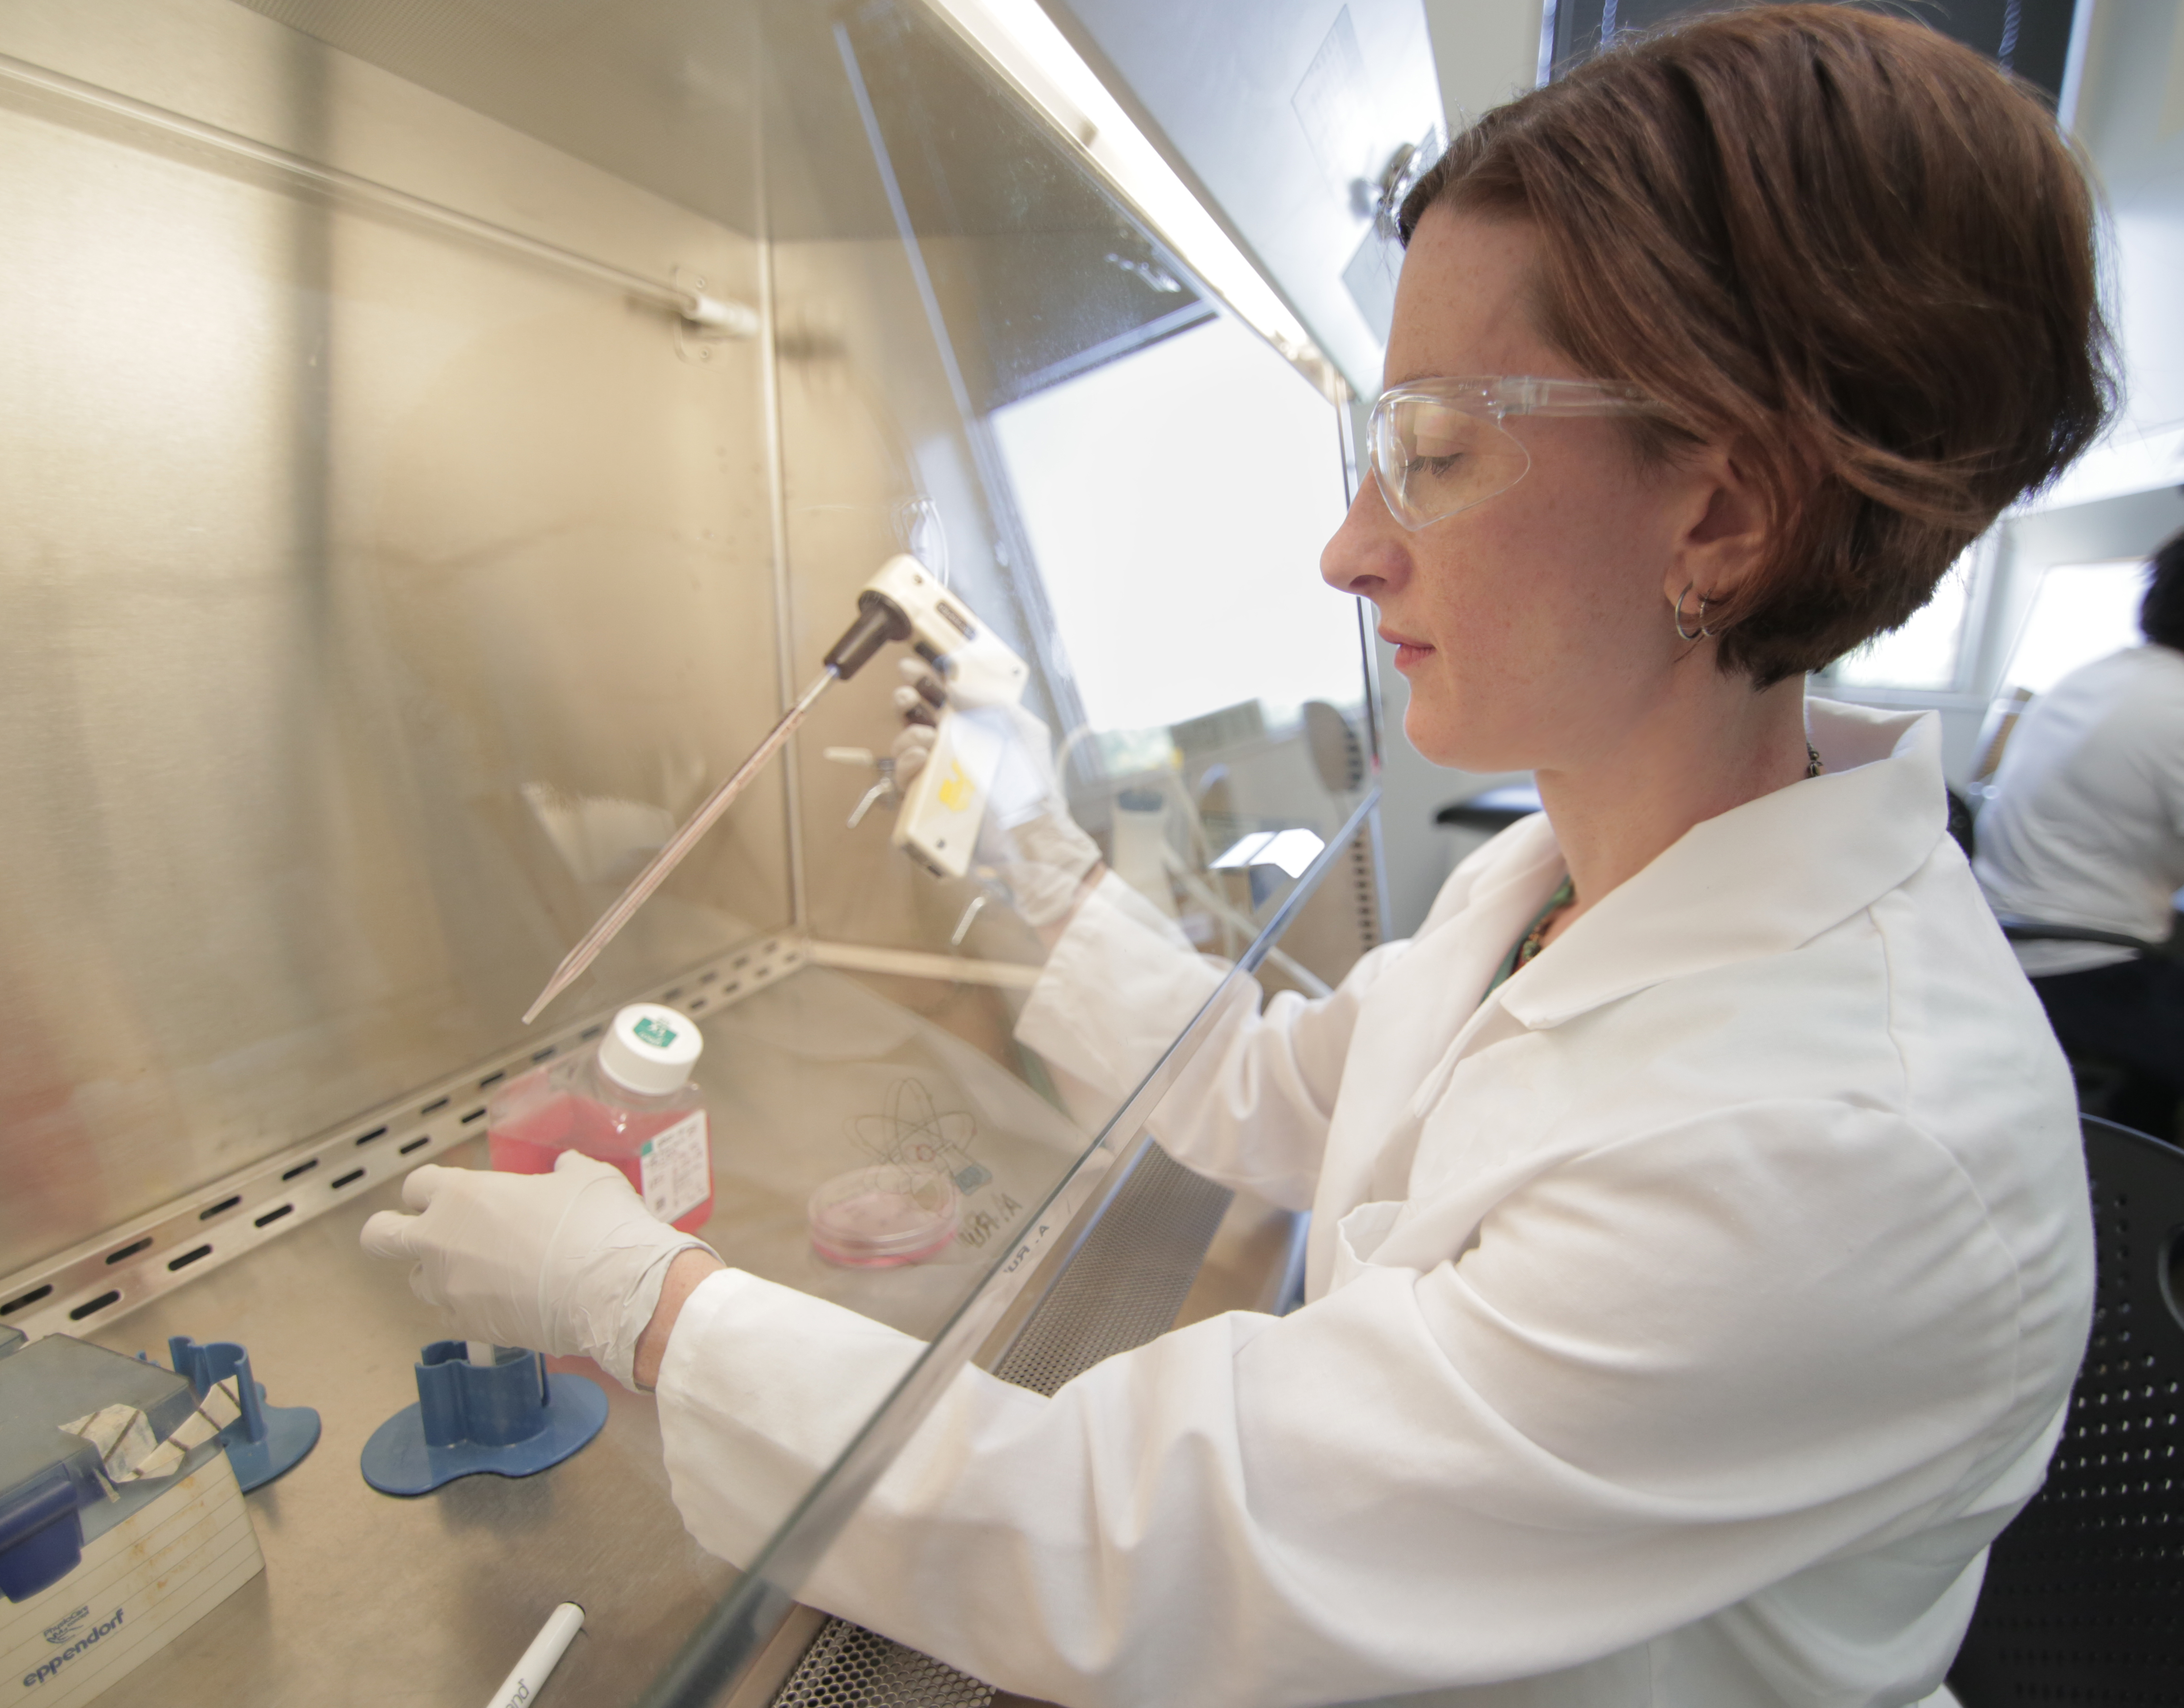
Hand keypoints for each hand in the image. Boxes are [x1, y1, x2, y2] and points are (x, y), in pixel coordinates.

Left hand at [359, 1151, 715, 1390]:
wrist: (613, 1290)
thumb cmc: (597, 1223)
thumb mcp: (586, 1178)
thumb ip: (563, 1171)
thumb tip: (563, 1169)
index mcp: (461, 1195)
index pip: (414, 1185)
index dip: (431, 1190)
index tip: (450, 1196)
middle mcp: (440, 1241)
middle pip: (379, 1236)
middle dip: (391, 1233)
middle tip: (420, 1235)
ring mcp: (449, 1289)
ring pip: (418, 1282)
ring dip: (441, 1275)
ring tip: (482, 1274)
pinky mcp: (467, 1327)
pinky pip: (451, 1317)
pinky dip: (469, 1311)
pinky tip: (503, 1305)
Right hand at [891, 662, 1101, 925]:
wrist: (1029, 834)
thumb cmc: (1032, 786)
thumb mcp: (1021, 730)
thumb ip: (991, 702)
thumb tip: (955, 688)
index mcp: (980, 731)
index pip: (946, 700)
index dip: (927, 682)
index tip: (913, 668)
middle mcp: (958, 751)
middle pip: (920, 719)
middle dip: (909, 702)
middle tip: (907, 696)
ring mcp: (942, 777)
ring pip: (908, 747)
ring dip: (910, 735)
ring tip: (926, 738)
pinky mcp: (930, 802)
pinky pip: (906, 779)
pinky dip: (909, 765)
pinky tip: (922, 759)